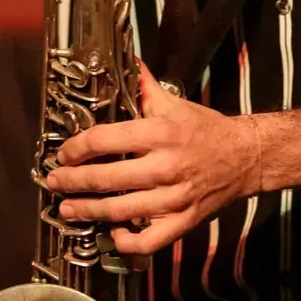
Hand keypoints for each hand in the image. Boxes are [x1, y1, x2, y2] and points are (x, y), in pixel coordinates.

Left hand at [45, 61, 259, 255]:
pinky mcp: (184, 221)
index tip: (64, 154)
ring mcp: (174, 198)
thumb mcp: (174, 103)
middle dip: (72, 182)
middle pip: (106, 178)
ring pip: (121, 211)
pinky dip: (126, 241)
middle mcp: (165, 167)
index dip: (76, 149)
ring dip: (88, 211)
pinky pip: (149, 241)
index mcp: (159, 134)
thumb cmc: (206, 129)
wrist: (246, 156)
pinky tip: (113, 232)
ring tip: (68, 209)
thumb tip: (123, 59)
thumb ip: (143, 86)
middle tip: (55, 182)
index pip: (104, 140)